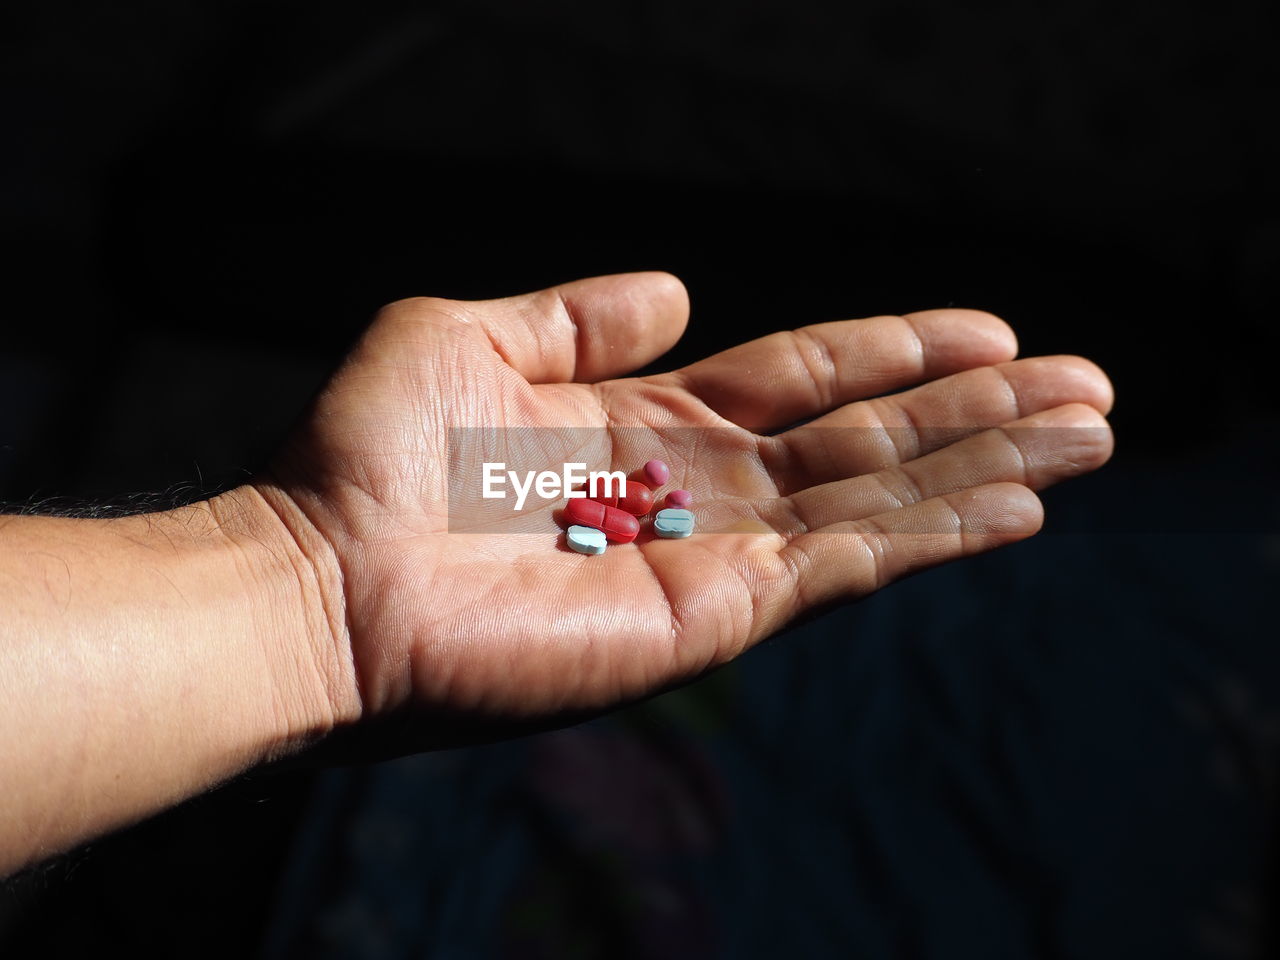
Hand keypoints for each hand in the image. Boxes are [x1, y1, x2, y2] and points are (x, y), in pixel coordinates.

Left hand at [254, 272, 1112, 744]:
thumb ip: (576, 314)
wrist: (321, 570)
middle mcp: (696, 491)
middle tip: (1086, 387)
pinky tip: (1014, 511)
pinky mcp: (709, 619)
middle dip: (978, 412)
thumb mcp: (469, 334)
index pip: (806, 379)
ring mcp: (711, 558)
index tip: (992, 331)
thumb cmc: (368, 454)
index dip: (900, 350)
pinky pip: (842, 568)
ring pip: (879, 502)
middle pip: (867, 441)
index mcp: (651, 421)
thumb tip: (679, 285)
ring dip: (985, 469)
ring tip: (1088, 438)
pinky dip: (932, 538)